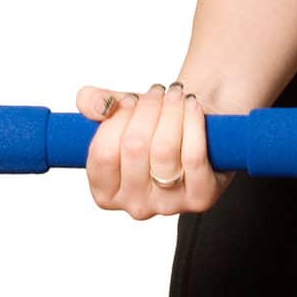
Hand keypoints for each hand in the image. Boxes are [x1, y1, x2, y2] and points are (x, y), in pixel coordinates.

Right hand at [77, 81, 239, 218]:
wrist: (202, 133)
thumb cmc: (155, 128)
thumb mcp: (120, 115)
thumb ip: (94, 104)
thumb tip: (100, 106)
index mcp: (107, 193)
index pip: (102, 154)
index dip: (116, 119)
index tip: (130, 99)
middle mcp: (136, 205)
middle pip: (135, 147)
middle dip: (147, 109)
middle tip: (157, 91)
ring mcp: (169, 204)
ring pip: (164, 150)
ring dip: (171, 111)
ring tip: (175, 94)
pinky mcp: (200, 197)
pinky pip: (193, 156)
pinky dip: (193, 123)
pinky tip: (192, 105)